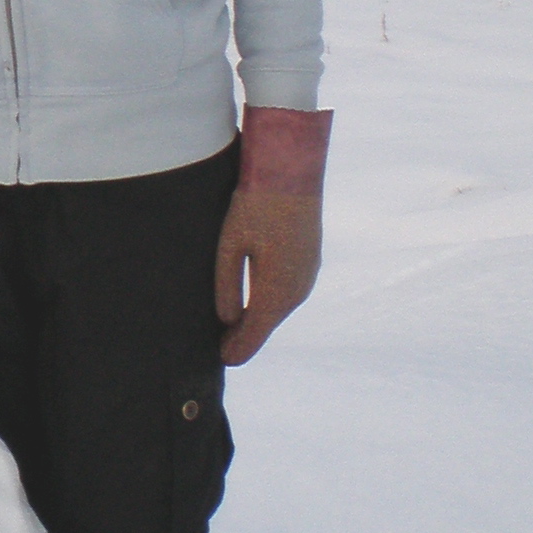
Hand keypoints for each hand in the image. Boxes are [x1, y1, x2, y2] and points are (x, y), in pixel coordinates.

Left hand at [214, 190, 321, 364]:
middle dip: (247, 338)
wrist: (292, 170)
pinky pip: (289, 292)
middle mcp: (298, 289)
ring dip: (260, 320)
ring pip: (280, 308)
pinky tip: (257, 303)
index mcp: (277, 290)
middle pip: (268, 323)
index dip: (237, 349)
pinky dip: (271, 303)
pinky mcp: (310, 260)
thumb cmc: (255, 205)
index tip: (222, 362)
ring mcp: (308, 274)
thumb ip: (226, 286)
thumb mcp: (230, 245)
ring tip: (236, 332)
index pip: (254, 332)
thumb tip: (226, 320)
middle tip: (225, 352)